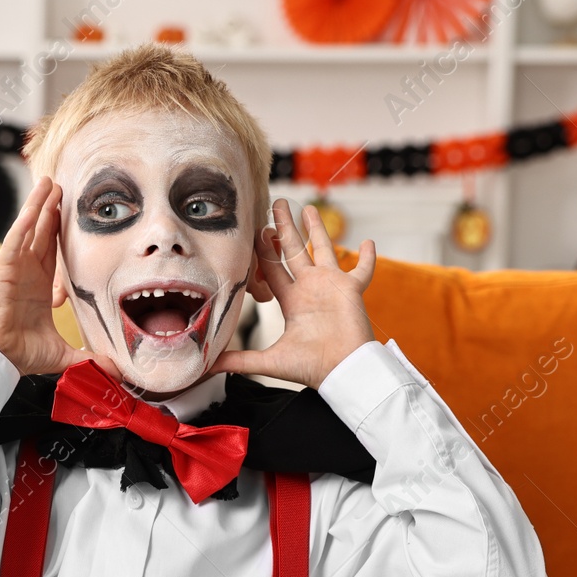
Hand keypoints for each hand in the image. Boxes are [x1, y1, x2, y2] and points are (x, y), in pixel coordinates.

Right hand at [0, 177, 117, 377]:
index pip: (54, 257)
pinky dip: (26, 217)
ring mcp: (15, 268)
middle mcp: (27, 274)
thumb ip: (89, 358)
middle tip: (64, 190)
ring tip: (50, 183)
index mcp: (39, 290)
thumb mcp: (64, 353)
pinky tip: (36, 200)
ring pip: (30, 229)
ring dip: (40, 206)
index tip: (77, 223)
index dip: (63, 239)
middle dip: (52, 212)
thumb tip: (117, 372)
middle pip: (42, 235)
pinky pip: (17, 237)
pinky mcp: (4, 267)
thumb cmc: (21, 355)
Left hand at [210, 199, 375, 390]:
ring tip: (308, 208)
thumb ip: (238, 360)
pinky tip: (370, 242)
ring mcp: (332, 287)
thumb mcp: (268, 361)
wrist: (343, 372)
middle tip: (276, 205)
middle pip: (294, 251)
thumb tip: (206, 367)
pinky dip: (368, 258)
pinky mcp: (352, 290)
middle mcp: (310, 290)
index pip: (273, 269)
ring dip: (316, 229)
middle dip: (284, 228)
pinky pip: (363, 271)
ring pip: (323, 250)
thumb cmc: (310, 367)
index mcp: (292, 301)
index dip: (264, 251)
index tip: (258, 231)